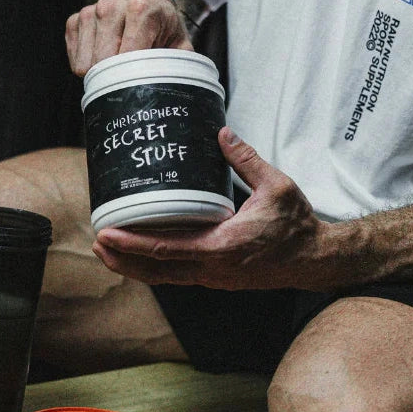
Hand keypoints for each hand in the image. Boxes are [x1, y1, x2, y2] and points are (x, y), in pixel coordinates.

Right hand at [66, 0, 191, 76]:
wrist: (143, 0)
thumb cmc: (162, 26)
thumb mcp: (179, 42)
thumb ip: (180, 63)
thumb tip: (176, 87)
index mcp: (140, 9)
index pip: (127, 56)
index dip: (132, 76)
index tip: (141, 82)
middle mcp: (111, 7)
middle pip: (102, 62)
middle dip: (115, 75)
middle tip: (131, 73)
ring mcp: (89, 12)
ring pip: (85, 64)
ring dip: (101, 70)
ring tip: (118, 60)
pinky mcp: (74, 21)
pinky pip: (75, 60)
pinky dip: (89, 63)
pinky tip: (104, 54)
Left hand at [93, 128, 330, 289]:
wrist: (314, 259)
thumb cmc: (296, 225)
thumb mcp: (276, 186)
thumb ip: (246, 159)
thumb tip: (221, 134)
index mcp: (222, 247)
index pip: (166, 249)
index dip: (132, 243)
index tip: (107, 233)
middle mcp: (213, 269)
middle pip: (156, 271)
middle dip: (123, 259)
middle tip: (97, 243)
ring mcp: (215, 277)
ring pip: (166, 277)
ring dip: (136, 266)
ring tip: (110, 250)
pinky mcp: (218, 277)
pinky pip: (180, 274)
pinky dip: (156, 267)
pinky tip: (142, 254)